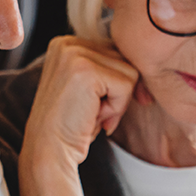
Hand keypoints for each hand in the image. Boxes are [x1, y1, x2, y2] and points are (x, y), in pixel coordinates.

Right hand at [19, 38, 139, 195]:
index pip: (115, 54)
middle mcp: (67, 43)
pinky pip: (126, 85)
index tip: (96, 107)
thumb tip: (145, 60)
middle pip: (124, 60)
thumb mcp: (89, 89)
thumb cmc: (72, 125)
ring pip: (129, 73)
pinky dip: (117, 108)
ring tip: (92, 114)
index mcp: (65, 43)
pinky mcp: (85, 70)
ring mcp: (74, 54)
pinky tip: (95, 118)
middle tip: (92, 113)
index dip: (115, 85)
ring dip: (117, 102)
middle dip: (117, 94)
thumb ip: (107, 68)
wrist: (49, 152)